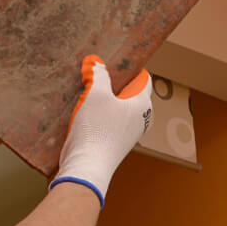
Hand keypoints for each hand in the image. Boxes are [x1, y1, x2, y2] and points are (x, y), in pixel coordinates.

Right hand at [50, 57, 152, 207]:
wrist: (87, 165)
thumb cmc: (97, 128)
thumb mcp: (96, 94)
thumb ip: (98, 75)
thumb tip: (97, 63)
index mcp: (142, 105)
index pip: (143, 79)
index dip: (130, 67)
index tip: (114, 59)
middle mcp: (140, 119)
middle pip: (129, 92)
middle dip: (114, 81)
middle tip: (97, 70)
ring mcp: (128, 132)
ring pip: (118, 106)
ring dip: (104, 97)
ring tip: (86, 87)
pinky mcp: (114, 142)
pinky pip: (110, 120)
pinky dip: (99, 111)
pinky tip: (83, 107)